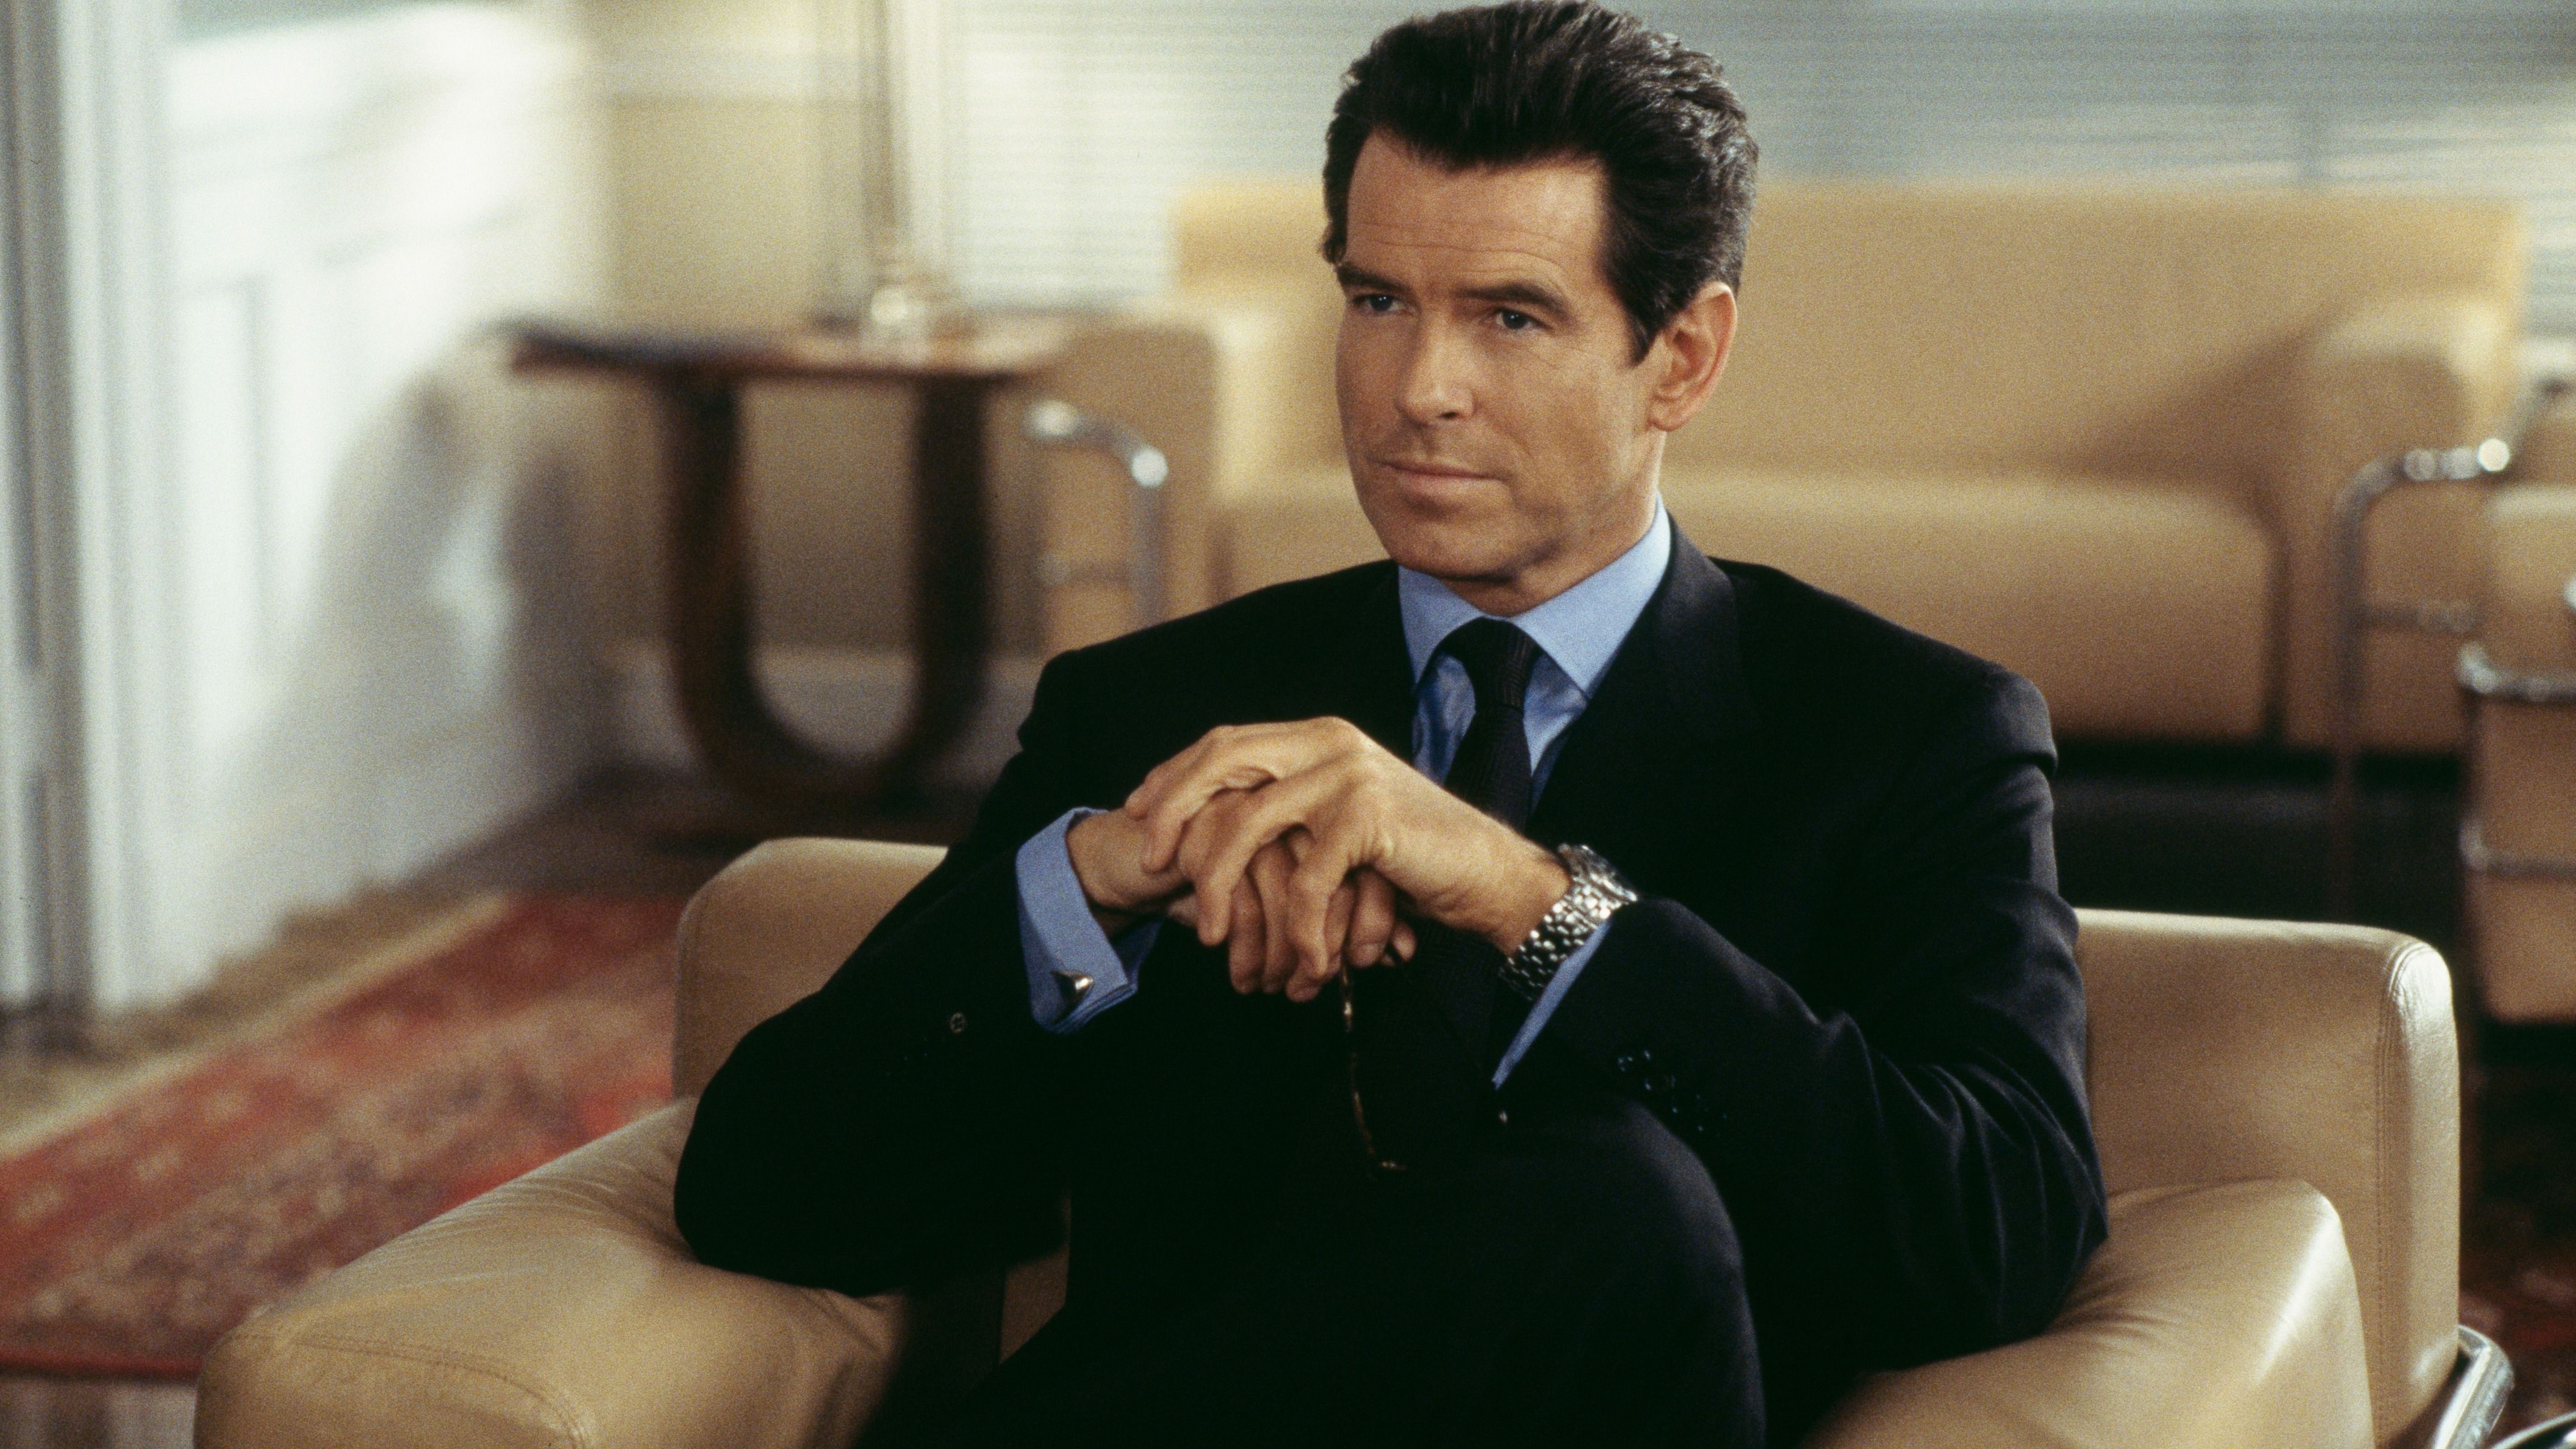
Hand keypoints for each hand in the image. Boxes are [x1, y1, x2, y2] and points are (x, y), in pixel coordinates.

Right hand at [1066, 801, 1414, 1001]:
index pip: (1372, 862)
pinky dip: (1241, 933)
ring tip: (1272, 986)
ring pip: (1290, 883)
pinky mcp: (1209, 822)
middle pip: (1338, 871)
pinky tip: (1237, 965)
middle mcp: (1294, 794)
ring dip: (1282, 946)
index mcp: (1326, 802)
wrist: (1132, 860)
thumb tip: (1403, 948)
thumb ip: (1345, 912)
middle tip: (1315, 987)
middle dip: (1333, 938)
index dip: (1377, 917)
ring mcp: (1252, 804)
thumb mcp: (1286, 900)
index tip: (1374, 964)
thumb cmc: (1219, 883)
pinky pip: (1240, 885)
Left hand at [1129, 718, 1570, 995]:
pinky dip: (1296, 928)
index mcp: (1319, 737)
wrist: (1492, 876)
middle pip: (1222, 760)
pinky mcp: (1365, 816)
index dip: (1175, 774)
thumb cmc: (1414, 861)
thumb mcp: (1341, 825)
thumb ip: (1291, 811)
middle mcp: (1329, 742)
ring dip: (1220, 884)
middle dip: (1173, 810)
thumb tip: (1216, 828)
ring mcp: (1347, 774)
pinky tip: (1300, 962)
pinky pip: (1304, 880)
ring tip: (1209, 934)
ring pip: (1247, 822)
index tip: (1139, 811)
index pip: (1226, 742)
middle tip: (1151, 862)